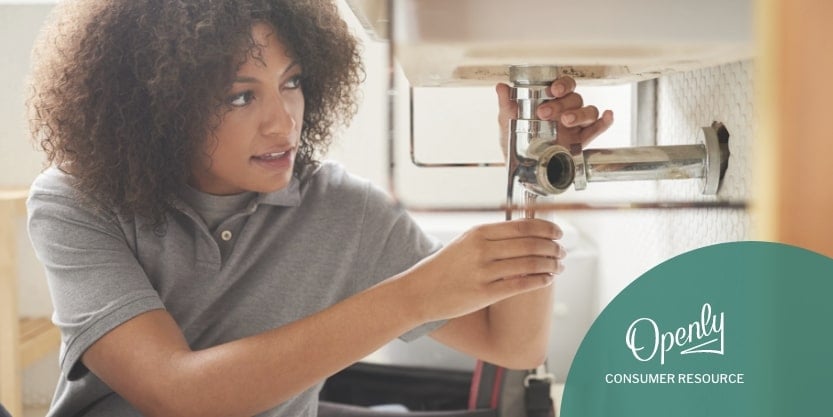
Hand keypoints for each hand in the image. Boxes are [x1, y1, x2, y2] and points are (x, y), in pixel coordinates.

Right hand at [398, 218, 564, 321]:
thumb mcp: (465, 243)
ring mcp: (483, 272)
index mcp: (479, 233)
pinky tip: (549, 279)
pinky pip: (520, 284)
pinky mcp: (484, 293)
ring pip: (529, 264)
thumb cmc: (444, 268)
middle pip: (530, 244)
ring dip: (550, 264)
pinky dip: (539, 280)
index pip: (523, 226)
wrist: (419, 291)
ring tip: (559, 266)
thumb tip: (524, 231)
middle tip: (563, 250)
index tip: (559, 232)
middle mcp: (482, 249)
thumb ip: (491, 237)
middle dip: (553, 247)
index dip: (547, 228)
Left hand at [496, 76, 613, 156]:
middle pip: (575, 98)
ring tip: (567, 121)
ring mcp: (575, 125)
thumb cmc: (515, 140)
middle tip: (545, 113)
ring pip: (588, 111)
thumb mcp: (507, 121)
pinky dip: (604, 122)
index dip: (562, 84)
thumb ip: (506, 104)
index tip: (553, 90)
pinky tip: (607, 116)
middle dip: (562, 104)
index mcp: (550, 100)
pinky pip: (597, 128)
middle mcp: (565, 110)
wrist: (521, 167)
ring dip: (580, 113)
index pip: (563, 85)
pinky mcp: (581, 141)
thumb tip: (501, 87)